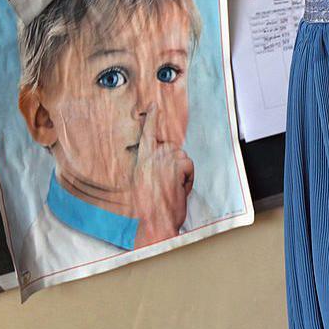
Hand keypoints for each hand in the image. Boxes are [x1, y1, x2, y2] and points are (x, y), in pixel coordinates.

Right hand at [132, 104, 193, 246]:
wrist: (150, 223)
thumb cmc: (145, 211)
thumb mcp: (142, 186)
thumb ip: (149, 170)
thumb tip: (160, 166)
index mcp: (139, 161)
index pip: (146, 134)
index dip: (152, 119)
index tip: (154, 105)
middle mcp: (150, 156)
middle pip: (172, 148)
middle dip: (175, 164)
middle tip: (167, 184)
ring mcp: (164, 159)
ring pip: (182, 158)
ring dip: (182, 173)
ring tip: (170, 189)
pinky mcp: (176, 164)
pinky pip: (189, 167)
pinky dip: (188, 179)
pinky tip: (177, 190)